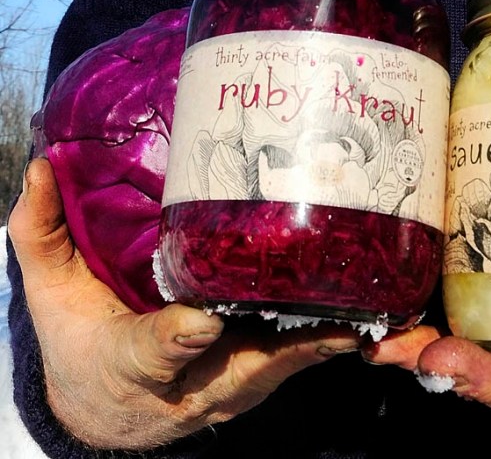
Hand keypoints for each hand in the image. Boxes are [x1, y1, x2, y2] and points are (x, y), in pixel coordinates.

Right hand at [9, 158, 358, 449]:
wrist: (107, 408)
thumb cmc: (80, 340)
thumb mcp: (50, 294)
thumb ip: (41, 233)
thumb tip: (40, 166)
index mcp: (129, 364)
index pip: (153, 351)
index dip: (178, 339)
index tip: (201, 321)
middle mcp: (185, 387)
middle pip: (238, 372)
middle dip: (286, 349)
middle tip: (333, 318)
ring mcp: (225, 389)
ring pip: (278, 371)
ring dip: (321, 344)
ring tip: (366, 310)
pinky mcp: (253, 381)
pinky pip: (294, 364)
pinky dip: (329, 342)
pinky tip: (366, 314)